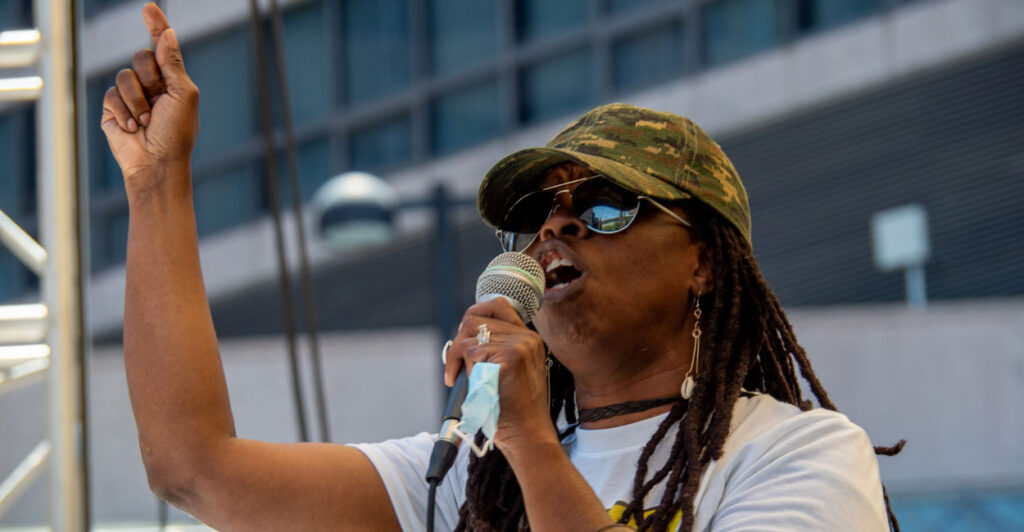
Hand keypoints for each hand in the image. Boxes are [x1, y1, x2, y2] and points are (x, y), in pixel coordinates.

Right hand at [101, 3, 198, 195]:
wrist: (156, 165)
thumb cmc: (177, 134)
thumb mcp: (182, 95)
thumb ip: (172, 64)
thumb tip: (168, 33)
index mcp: (173, 81)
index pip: (162, 48)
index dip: (156, 26)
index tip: (149, 8)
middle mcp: (152, 86)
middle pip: (141, 57)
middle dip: (150, 78)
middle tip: (158, 101)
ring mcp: (131, 97)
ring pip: (124, 76)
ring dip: (137, 100)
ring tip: (145, 121)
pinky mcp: (113, 109)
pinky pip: (110, 94)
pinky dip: (122, 110)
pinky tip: (131, 128)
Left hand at [444, 299, 556, 449]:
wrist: (527, 434)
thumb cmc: (512, 409)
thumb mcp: (512, 372)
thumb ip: (497, 349)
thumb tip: (465, 335)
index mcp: (529, 338)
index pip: (497, 306)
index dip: (474, 315)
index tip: (463, 337)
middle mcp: (526, 337)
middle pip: (475, 320)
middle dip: (457, 343)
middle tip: (454, 368)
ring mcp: (519, 346)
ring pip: (469, 338)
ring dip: (458, 360)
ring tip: (464, 381)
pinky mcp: (509, 358)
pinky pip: (471, 353)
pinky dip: (465, 370)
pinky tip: (475, 387)